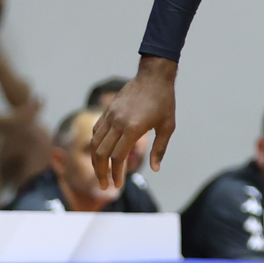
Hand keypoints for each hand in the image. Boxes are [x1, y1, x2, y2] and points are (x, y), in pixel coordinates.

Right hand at [90, 56, 176, 189]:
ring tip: (101, 173)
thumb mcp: (168, 126)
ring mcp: (110, 115)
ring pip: (95, 142)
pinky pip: (97, 130)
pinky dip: (96, 144)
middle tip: (106, 186)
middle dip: (101, 172)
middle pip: (102, 153)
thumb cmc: (164, 101)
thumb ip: (160, 149)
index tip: (118, 184)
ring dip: (96, 161)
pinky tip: (100, 153)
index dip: (116, 173)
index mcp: (133, 128)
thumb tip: (155, 169)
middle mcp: (118, 122)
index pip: (118, 157)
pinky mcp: (108, 110)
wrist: (153, 76)